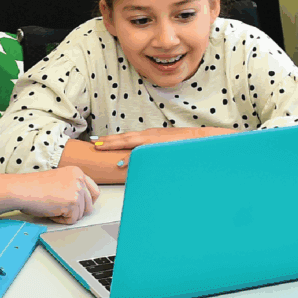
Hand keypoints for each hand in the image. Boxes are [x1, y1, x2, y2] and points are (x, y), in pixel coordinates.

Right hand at [9, 166, 100, 224]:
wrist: (22, 189)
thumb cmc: (33, 187)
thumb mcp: (59, 181)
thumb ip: (72, 187)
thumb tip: (82, 203)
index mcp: (76, 172)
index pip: (94, 191)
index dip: (86, 202)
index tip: (79, 207)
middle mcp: (79, 179)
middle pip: (89, 205)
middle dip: (76, 211)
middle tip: (61, 209)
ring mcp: (77, 190)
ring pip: (80, 214)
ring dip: (66, 215)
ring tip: (52, 207)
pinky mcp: (72, 202)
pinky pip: (72, 220)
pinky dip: (61, 220)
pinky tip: (50, 212)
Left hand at [91, 126, 235, 151]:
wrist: (203, 139)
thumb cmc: (184, 144)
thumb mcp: (164, 145)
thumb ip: (151, 149)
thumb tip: (138, 158)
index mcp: (149, 135)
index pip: (127, 137)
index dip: (113, 139)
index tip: (99, 141)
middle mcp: (150, 135)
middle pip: (125, 138)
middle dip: (108, 141)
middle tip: (94, 143)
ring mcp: (154, 140)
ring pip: (131, 142)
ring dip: (115, 144)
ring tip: (101, 147)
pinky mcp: (160, 147)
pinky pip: (142, 152)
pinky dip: (131, 156)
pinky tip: (122, 162)